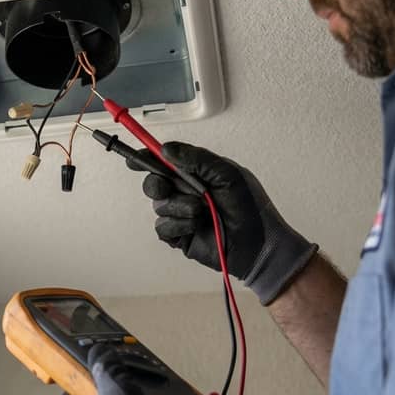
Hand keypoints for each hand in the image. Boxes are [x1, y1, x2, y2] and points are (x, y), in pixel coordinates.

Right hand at [130, 142, 316, 303]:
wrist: (258, 245)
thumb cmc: (250, 208)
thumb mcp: (227, 174)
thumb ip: (196, 159)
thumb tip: (165, 149)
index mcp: (196, 174)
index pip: (165, 162)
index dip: (147, 157)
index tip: (136, 156)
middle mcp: (185, 192)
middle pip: (154, 181)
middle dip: (157, 182)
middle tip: (166, 186)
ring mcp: (181, 215)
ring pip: (159, 205)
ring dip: (179, 206)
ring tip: (201, 211)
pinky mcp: (179, 237)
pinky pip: (162, 227)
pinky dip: (178, 225)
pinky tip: (196, 226)